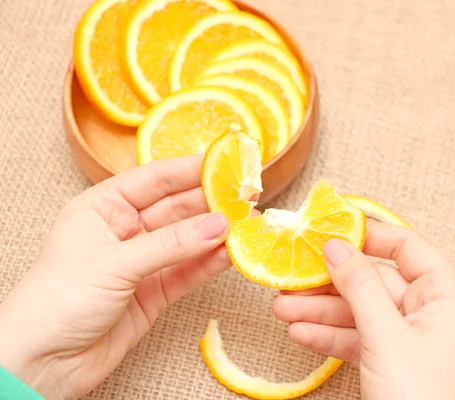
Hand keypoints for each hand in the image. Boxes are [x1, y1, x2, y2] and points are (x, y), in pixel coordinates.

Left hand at [0, 155, 231, 398]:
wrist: (42, 363)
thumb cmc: (59, 300)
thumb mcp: (115, 263)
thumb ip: (171, 244)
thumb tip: (221, 224)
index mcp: (104, 206)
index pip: (156, 179)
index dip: (192, 169)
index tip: (227, 162)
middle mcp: (125, 229)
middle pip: (178, 208)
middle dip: (212, 202)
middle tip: (248, 197)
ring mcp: (143, 261)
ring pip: (188, 240)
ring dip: (217, 234)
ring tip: (250, 225)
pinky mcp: (155, 292)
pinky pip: (189, 271)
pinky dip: (211, 263)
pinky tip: (233, 254)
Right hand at [273, 221, 454, 399]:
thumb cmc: (422, 397)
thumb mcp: (386, 335)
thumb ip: (360, 287)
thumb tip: (336, 247)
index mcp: (445, 294)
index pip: (404, 246)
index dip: (366, 235)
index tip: (328, 231)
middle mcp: (430, 310)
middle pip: (373, 281)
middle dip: (329, 283)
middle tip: (292, 276)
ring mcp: (410, 337)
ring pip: (359, 311)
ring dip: (320, 311)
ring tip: (282, 308)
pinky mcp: (393, 360)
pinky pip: (358, 337)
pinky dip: (329, 336)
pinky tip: (300, 333)